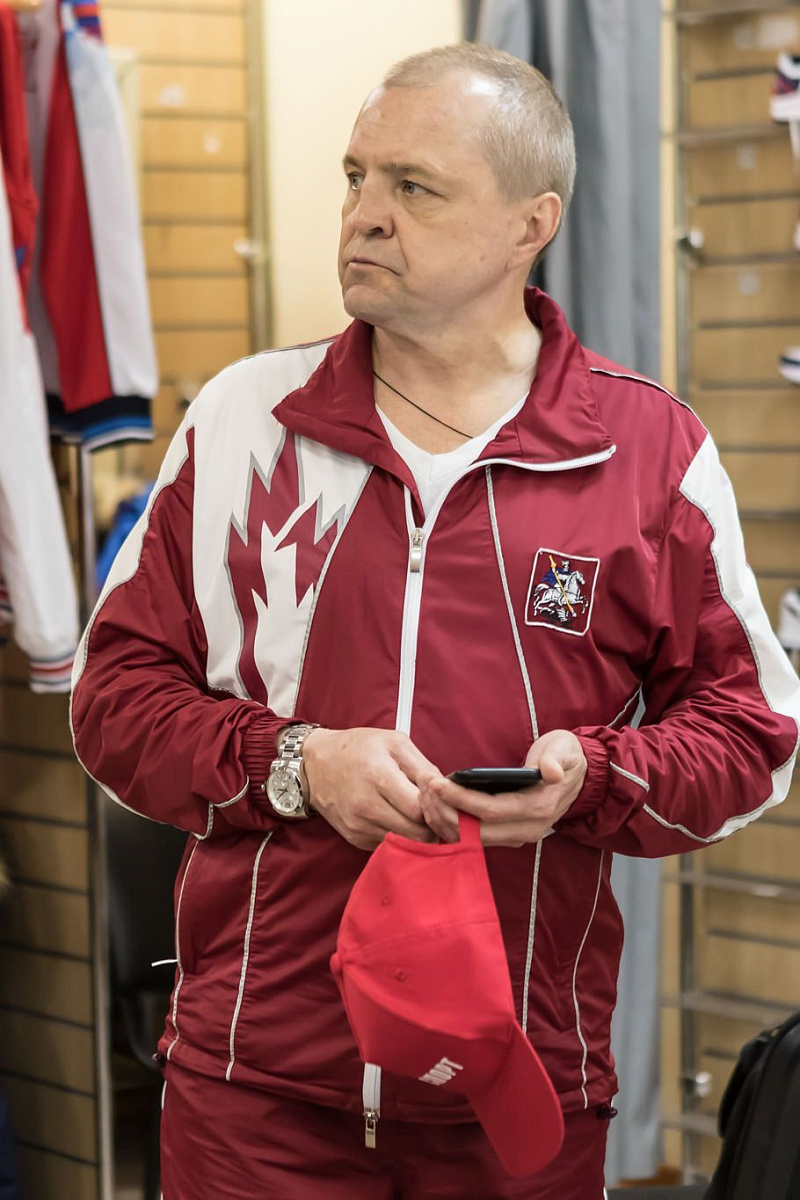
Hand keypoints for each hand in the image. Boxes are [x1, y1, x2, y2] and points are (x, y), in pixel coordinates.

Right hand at [302, 727, 440, 850]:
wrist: (316, 765)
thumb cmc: (358, 748)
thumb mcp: (394, 742)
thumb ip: (424, 766)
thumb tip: (446, 790)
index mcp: (379, 776)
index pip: (419, 810)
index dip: (436, 808)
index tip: (440, 802)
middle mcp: (366, 805)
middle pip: (415, 833)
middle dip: (431, 825)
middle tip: (436, 814)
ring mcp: (359, 825)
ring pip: (404, 843)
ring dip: (416, 833)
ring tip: (418, 817)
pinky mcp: (355, 838)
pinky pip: (387, 845)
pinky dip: (398, 836)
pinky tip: (398, 819)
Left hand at [418, 730, 586, 847]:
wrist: (578, 777)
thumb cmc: (565, 759)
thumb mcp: (565, 750)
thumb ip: (556, 760)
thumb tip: (550, 771)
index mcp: (539, 808)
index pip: (492, 810)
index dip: (461, 799)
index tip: (437, 783)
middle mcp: (526, 829)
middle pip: (476, 830)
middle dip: (444, 809)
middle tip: (423, 786)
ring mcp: (516, 836)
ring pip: (470, 838)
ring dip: (442, 819)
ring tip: (424, 793)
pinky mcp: (505, 836)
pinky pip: (471, 838)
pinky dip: (449, 825)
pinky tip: (434, 806)